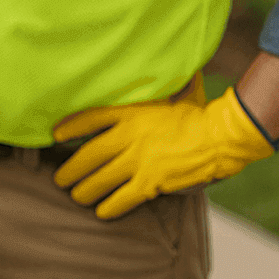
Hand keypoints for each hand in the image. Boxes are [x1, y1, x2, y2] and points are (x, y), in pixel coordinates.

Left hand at [53, 84, 273, 218]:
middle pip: (88, 155)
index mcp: (131, 112)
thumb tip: (164, 66)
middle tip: (60, 179)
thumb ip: (160, 85)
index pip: (90, 118)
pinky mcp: (152, 182)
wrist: (222, 136)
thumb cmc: (201, 112)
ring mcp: (138, 160)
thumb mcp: (174, 91)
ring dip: (85, 190)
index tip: (56, 135)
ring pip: (101, 179)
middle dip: (71, 170)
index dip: (70, 127)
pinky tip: (101, 212)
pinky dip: (110, 206)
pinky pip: (123, 198)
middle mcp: (128, 136)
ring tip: (77, 196)